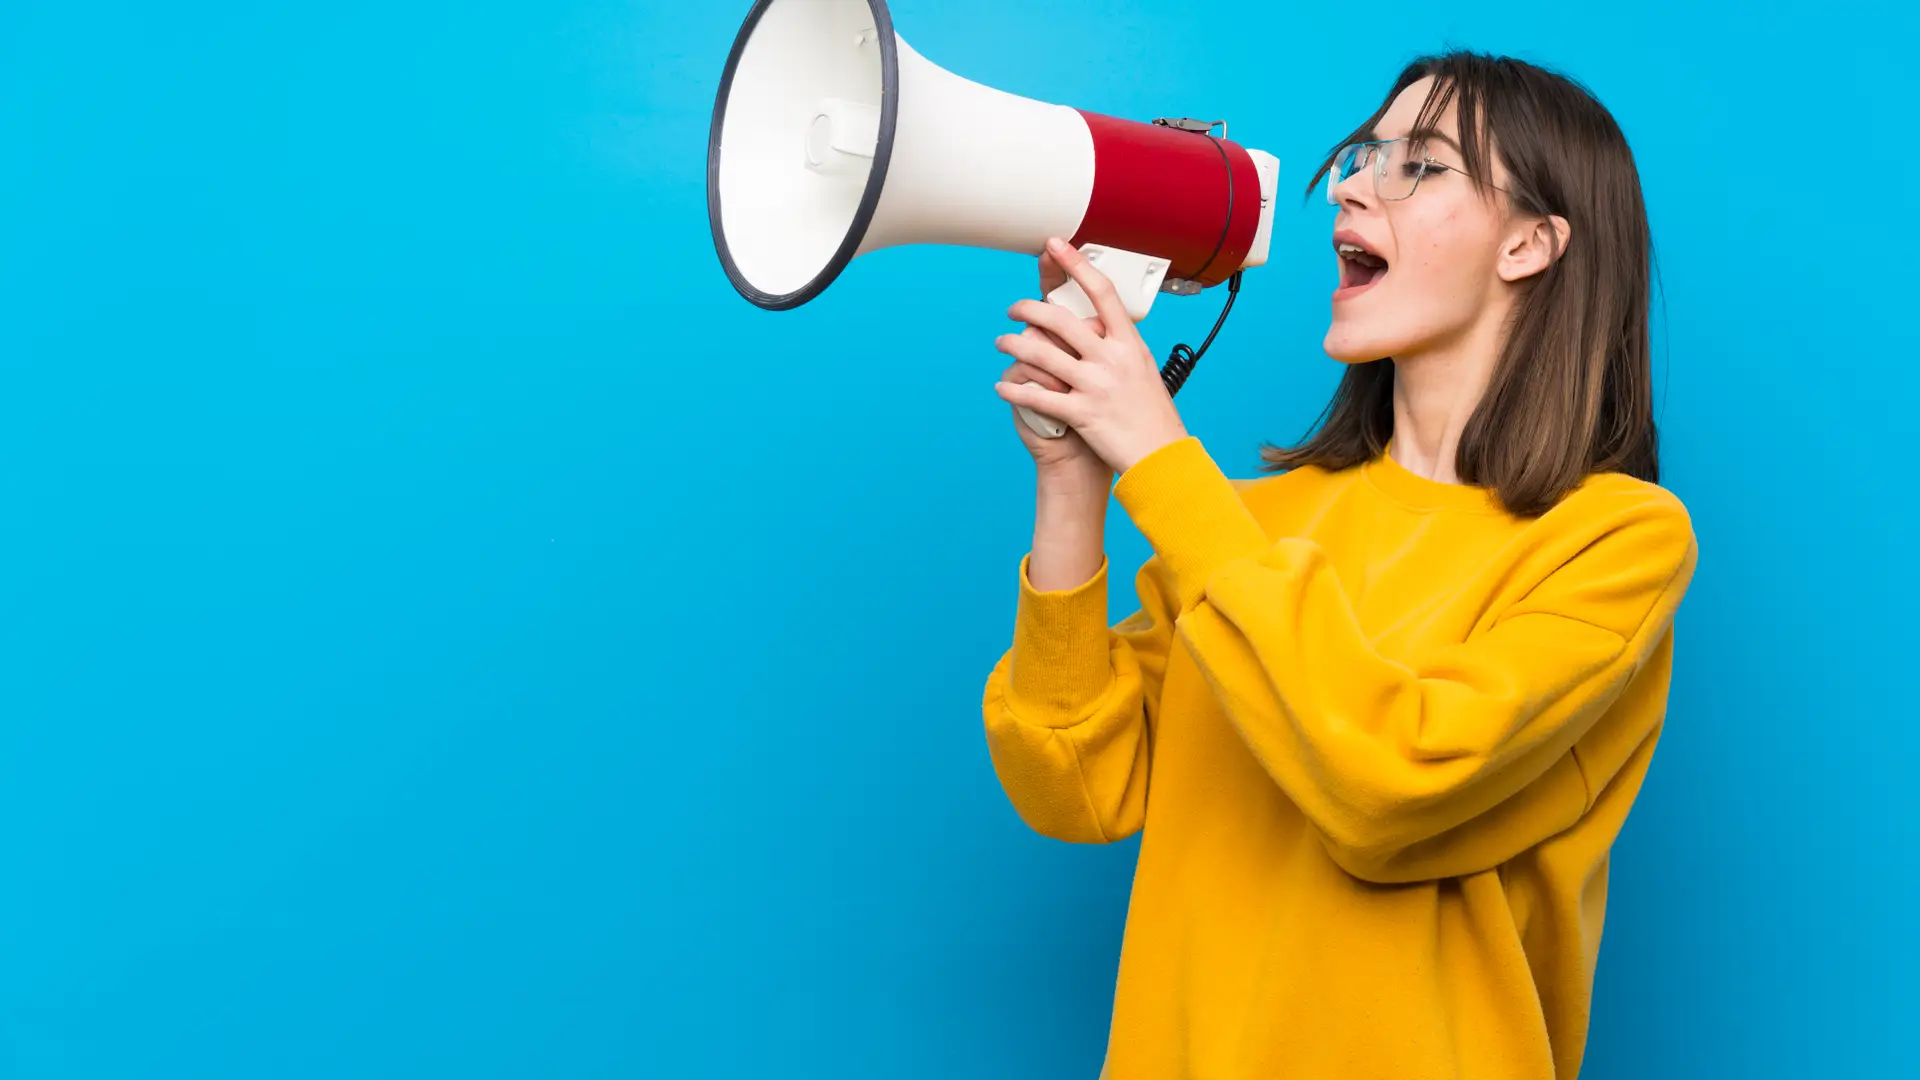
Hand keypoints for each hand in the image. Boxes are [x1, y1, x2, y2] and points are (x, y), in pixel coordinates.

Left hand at [993, 238, 1188, 474]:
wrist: (1161, 456)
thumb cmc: (1153, 415)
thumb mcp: (1144, 369)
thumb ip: (1121, 347)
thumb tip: (1102, 327)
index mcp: (1129, 344)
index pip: (1102, 293)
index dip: (1077, 265)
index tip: (1056, 246)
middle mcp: (1112, 359)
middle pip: (1061, 321)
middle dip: (1029, 310)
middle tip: (1014, 309)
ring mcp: (1096, 386)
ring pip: (1043, 355)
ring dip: (1014, 345)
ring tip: (1002, 342)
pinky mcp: (1082, 413)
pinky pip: (1039, 397)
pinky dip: (1015, 390)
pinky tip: (1002, 386)